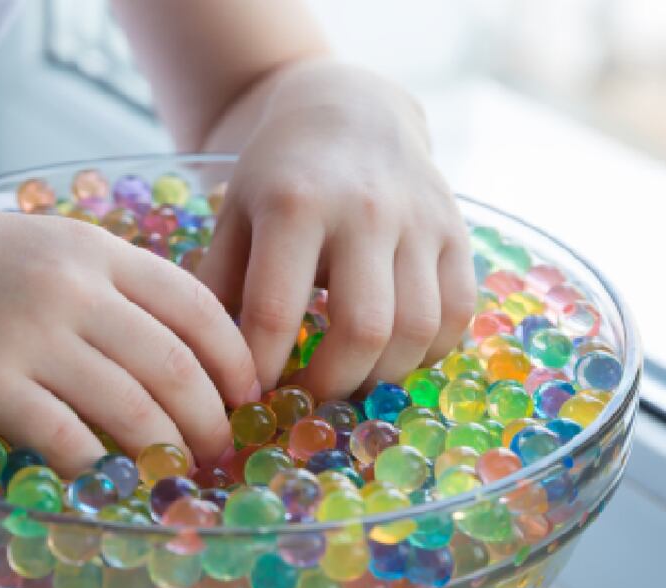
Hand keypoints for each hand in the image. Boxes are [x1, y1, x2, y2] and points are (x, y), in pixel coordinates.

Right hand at [0, 200, 257, 475]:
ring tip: (176, 474)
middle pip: (177, 365)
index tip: (247, 394)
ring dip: (165, 452)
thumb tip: (169, 341)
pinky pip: (68, 439)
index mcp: (93, 248)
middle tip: (219, 449)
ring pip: (133, 408)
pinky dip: (98, 468)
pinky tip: (106, 481)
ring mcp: (30, 334)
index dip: (235, 357)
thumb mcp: (39, 244)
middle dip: (212, 419)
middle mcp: (72, 287)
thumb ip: (103, 281)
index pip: (197, 304)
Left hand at [198, 60, 475, 398]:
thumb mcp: (234, 214)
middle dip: (331, 384)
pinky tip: (393, 354)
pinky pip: (456, 313)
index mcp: (295, 204)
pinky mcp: (457, 231)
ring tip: (350, 381)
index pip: (275, 311)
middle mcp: (365, 210)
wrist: (349, 109)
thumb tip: (208, 363)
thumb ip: (216, 284)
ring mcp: (420, 221)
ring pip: (417, 328)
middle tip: (306, 400)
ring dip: (382, 375)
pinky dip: (427, 352)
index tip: (251, 394)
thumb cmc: (279, 173)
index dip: (261, 368)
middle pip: (362, 329)